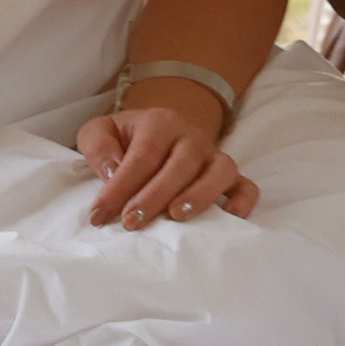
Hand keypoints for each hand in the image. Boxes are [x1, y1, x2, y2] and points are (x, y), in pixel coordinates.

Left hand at [76, 94, 259, 226]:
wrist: (160, 132)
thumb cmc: (126, 140)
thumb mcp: (101, 132)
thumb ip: (97, 145)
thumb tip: (111, 170)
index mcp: (159, 123)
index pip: (142, 156)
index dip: (120, 187)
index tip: (99, 216)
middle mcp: (191, 137)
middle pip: (181, 164)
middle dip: (155, 196)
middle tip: (130, 222)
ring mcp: (213, 156)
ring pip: (220, 170)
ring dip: (200, 194)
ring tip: (176, 216)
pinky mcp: (229, 177)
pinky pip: (246, 186)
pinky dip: (242, 201)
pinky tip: (227, 218)